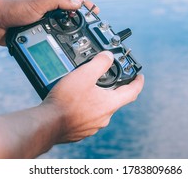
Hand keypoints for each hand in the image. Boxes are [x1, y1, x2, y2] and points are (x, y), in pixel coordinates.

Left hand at [0, 0, 98, 45]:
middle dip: (80, 22)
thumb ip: (58, 1)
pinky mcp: (35, 35)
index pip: (73, 0)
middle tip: (91, 31)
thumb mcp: (38, 3)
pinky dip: (56, 43)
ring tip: (79, 43)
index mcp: (50, 0)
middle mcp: (48, 11)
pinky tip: (62, 49)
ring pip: (60, 31)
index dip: (85, 5)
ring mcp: (42, 24)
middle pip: (69, 17)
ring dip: (68, 36)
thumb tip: (78, 4)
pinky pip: (49, 40)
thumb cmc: (13, 7)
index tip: (96, 12)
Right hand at [0, 51, 143, 157]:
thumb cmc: (65, 101)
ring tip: (86, 88)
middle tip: (108, 79)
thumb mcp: (84, 74)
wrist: (47, 124)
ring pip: (100, 109)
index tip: (140, 76)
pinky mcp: (81, 131)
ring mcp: (93, 126)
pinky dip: (86, 108)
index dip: (138, 82)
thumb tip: (108, 56)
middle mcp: (104, 117)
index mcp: (109, 104)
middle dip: (113, 89)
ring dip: (97, 99)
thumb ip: (99, 62)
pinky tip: (75, 102)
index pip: (132, 92)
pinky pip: (88, 117)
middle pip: (115, 100)